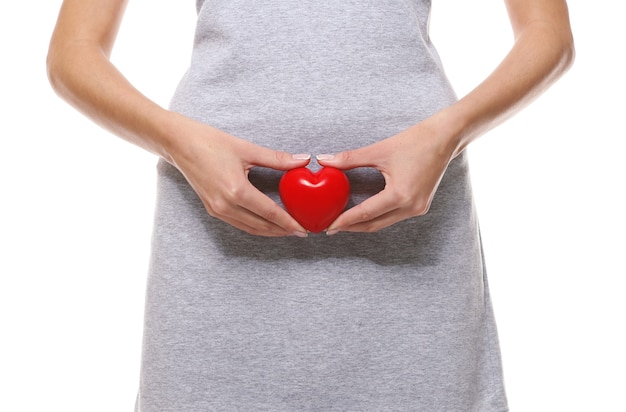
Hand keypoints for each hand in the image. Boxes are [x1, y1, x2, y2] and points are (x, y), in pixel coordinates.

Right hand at [166, 114, 310, 236]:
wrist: (179, 144)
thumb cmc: (210, 142)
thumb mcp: (246, 148)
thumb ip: (276, 158)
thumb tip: (303, 159)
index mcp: (236, 190)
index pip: (269, 213)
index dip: (289, 222)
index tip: (304, 229)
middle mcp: (225, 205)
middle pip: (261, 226)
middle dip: (283, 231)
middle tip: (302, 232)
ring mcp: (217, 210)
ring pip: (250, 228)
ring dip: (270, 232)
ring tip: (288, 231)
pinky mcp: (212, 209)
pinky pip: (239, 224)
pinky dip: (256, 227)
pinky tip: (267, 224)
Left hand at [317, 114, 459, 233]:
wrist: (445, 138)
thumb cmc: (415, 141)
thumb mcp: (379, 150)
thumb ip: (349, 158)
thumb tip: (323, 160)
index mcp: (400, 195)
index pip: (365, 214)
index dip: (344, 221)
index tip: (328, 226)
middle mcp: (411, 207)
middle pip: (374, 225)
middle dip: (351, 228)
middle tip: (331, 227)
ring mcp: (418, 209)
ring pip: (384, 223)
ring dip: (364, 223)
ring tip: (343, 222)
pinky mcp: (421, 206)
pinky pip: (394, 217)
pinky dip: (378, 217)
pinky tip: (364, 213)